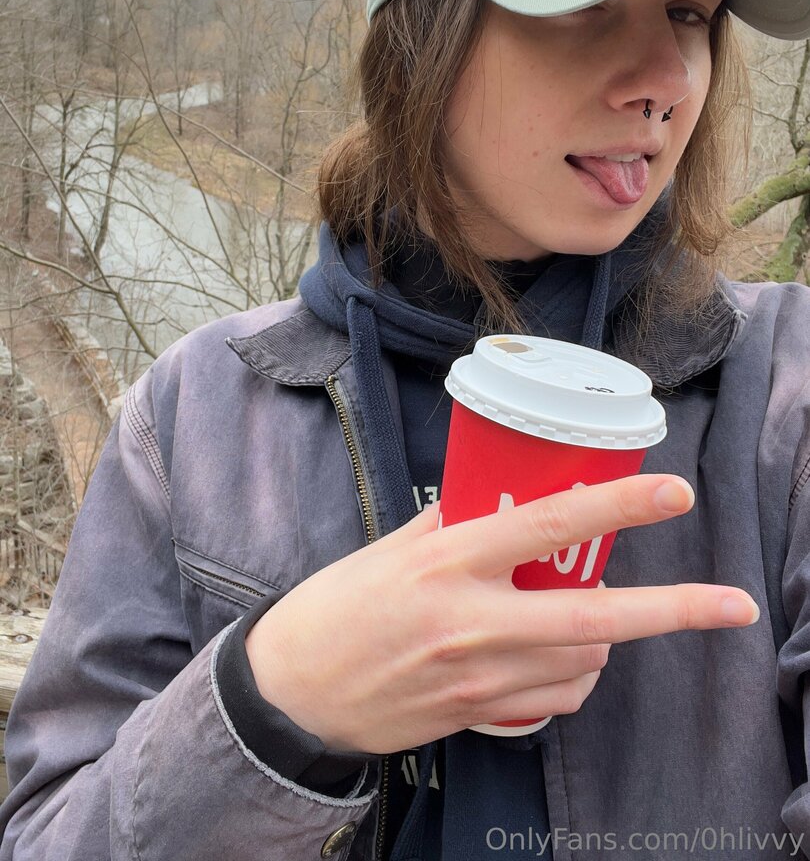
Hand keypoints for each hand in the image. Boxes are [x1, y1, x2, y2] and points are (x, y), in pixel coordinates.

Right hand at [245, 474, 758, 754]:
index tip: (673, 494)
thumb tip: (502, 500)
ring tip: (590, 612)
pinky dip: (577, 678)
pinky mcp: (475, 714)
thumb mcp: (391, 549)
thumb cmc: (339, 606)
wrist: (294, 690)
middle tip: (731, 604)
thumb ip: (452, 526)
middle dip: (675, 610)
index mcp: (447, 563)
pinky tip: (560, 659)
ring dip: (608, 637)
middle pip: (594, 618)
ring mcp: (477, 677)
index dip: (619, 507)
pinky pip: (555, 700)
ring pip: (583, 662)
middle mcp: (470, 620)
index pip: (547, 526)